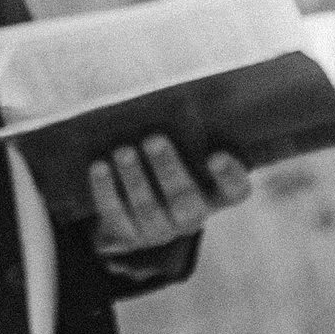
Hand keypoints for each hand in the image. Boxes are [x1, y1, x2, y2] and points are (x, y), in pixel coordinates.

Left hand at [87, 138, 249, 257]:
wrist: (134, 215)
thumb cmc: (166, 170)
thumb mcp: (185, 156)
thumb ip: (188, 137)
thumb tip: (174, 99)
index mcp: (215, 196)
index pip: (235, 191)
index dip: (229, 176)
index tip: (216, 155)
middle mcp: (191, 217)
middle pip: (186, 202)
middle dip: (169, 169)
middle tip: (154, 139)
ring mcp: (160, 230)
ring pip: (149, 210)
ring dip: (134, 178)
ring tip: (123, 151)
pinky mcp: (128, 235)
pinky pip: (116, 215)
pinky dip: (106, 190)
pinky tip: (99, 167)